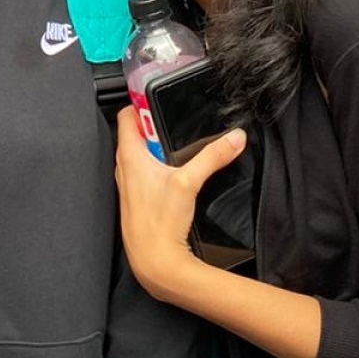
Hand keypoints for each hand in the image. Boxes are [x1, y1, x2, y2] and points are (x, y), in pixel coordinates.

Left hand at [113, 105, 245, 302]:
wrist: (154, 262)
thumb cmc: (159, 224)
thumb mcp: (189, 182)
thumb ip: (213, 156)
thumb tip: (234, 138)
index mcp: (129, 156)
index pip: (126, 115)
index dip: (140, 102)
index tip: (158, 96)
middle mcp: (124, 168)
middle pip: (136, 133)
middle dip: (155, 125)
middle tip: (176, 123)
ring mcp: (129, 183)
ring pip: (141, 153)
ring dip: (158, 147)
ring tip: (178, 147)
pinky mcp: (137, 197)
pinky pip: (144, 171)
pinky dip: (158, 166)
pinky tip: (176, 174)